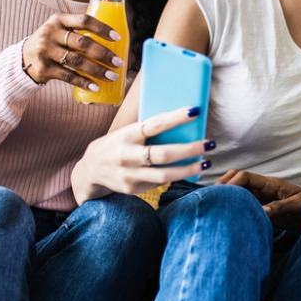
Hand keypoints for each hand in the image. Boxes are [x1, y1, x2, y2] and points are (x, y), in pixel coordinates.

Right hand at [21, 14, 123, 88]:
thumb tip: (113, 43)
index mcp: (58, 19)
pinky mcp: (43, 68)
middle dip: (103, 54)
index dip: (102, 28)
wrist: (23, 57)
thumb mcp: (60, 29)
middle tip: (118, 63)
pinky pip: (68, 76)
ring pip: (77, 61)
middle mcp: (50, 33)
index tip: (117, 37)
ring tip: (112, 76)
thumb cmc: (52, 42)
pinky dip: (83, 82)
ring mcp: (45, 50)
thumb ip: (79, 31)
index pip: (84, 20)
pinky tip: (95, 86)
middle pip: (82, 43)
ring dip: (97, 70)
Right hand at [72, 106, 212, 202]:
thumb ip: (147, 130)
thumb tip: (181, 123)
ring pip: (164, 175)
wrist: (90, 169)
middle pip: (164, 154)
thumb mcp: (126, 132)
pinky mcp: (132, 189)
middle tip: (210, 144)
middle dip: (190, 149)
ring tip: (206, 162)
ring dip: (189, 169)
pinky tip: (188, 171)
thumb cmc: (116, 144)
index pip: (154, 124)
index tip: (195, 111)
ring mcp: (129, 175)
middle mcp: (127, 156)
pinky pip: (159, 183)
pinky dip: (175, 177)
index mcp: (126, 135)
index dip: (176, 118)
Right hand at [219, 169, 300, 230]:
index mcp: (270, 184)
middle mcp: (262, 190)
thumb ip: (280, 207)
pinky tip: (225, 216)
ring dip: (227, 197)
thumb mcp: (298, 205)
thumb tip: (262, 211)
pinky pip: (243, 206)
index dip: (232, 183)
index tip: (223, 194)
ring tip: (213, 207)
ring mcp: (260, 199)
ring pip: (238, 194)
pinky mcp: (261, 210)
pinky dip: (234, 208)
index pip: (245, 177)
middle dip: (223, 186)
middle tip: (210, 199)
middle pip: (236, 181)